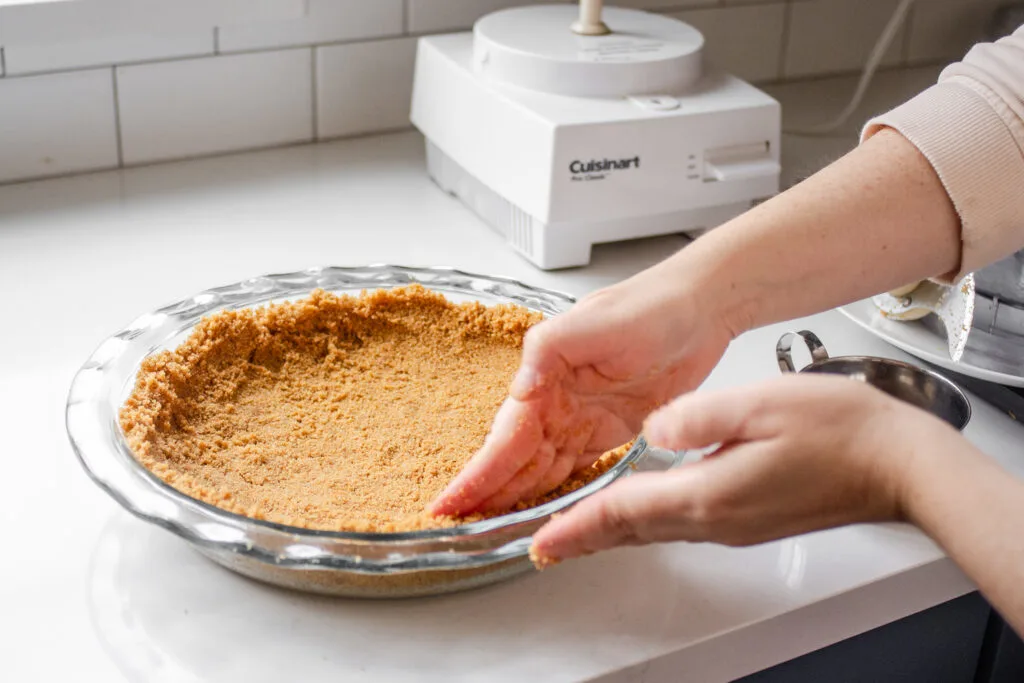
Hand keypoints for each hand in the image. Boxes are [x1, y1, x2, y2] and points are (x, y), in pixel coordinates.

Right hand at [429, 269, 734, 515]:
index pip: (504, 439)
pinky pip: (574, 469)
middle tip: (460, 530)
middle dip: (487, 495)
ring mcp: (581, 419)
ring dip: (515, 499)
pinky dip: (554, 492)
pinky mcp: (609, 431)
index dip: (478, 474)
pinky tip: (539, 512)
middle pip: (515, 461)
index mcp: (544, 379)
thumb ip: (547, 350)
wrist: (698, 309)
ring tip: (489, 531)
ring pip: (539, 470)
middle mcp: (556, 403)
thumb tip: (518, 391)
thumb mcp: (593, 321)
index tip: (449, 503)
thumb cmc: (649, 306)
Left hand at [529, 374, 961, 562]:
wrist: (898, 466)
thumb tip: (654, 428)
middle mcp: (717, 518)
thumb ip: (695, 418)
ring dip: (612, 530)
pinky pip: (681, 523)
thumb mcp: (758, 404)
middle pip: (633, 530)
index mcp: (710, 493)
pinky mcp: (751, 518)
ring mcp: (735, 524)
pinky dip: (647, 521)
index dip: (577, 525)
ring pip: (655, 530)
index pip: (623, 512)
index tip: (541, 540)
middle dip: (584, 537)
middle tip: (544, 544)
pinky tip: (642, 510)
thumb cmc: (841, 432)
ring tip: (579, 528)